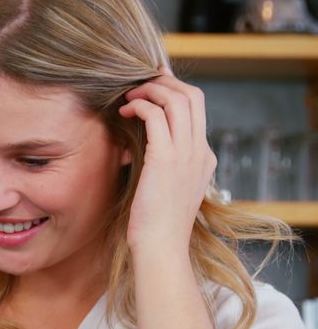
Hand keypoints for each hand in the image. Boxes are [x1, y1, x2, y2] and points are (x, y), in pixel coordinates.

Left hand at [119, 68, 216, 254]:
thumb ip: (162, 164)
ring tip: (129, 95)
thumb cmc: (154, 222)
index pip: (196, 109)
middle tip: (139, 81)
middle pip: (192, 97)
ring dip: (151, 90)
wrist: (160, 247)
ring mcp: (186, 154)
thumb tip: (142, 146)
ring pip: (177, 100)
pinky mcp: (166, 159)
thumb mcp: (164, 187)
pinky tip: (125, 110)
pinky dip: (141, 106)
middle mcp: (199, 151)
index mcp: (203, 157)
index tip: (153, 83)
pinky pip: (157, 116)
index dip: (174, 90)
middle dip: (165, 82)